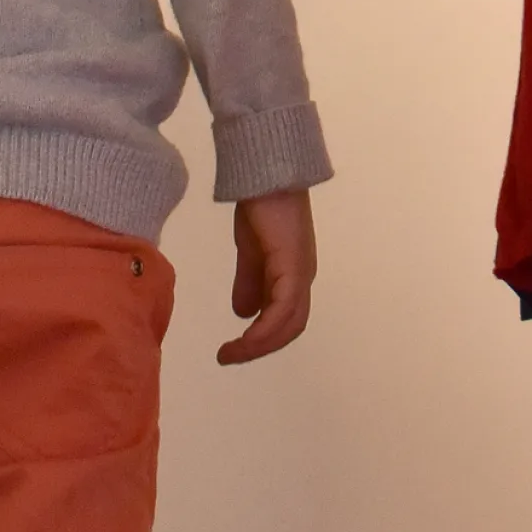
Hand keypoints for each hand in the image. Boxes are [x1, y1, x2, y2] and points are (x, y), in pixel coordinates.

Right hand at [218, 187, 315, 365]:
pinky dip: (264, 330)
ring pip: (288, 324)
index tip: (233, 349)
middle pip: (290, 328)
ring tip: (230, 353)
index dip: (263, 338)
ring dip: (259, 344)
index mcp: (293, 275)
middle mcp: (303, 278)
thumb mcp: (250, 250)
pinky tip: (243, 337)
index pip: (285, 319)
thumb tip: (244, 314)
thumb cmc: (260, 205)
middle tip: (229, 357)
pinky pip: (282, 309)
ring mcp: (300, 273)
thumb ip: (249, 279)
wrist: (265, 174)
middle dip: (260, 348)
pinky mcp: (292, 266)